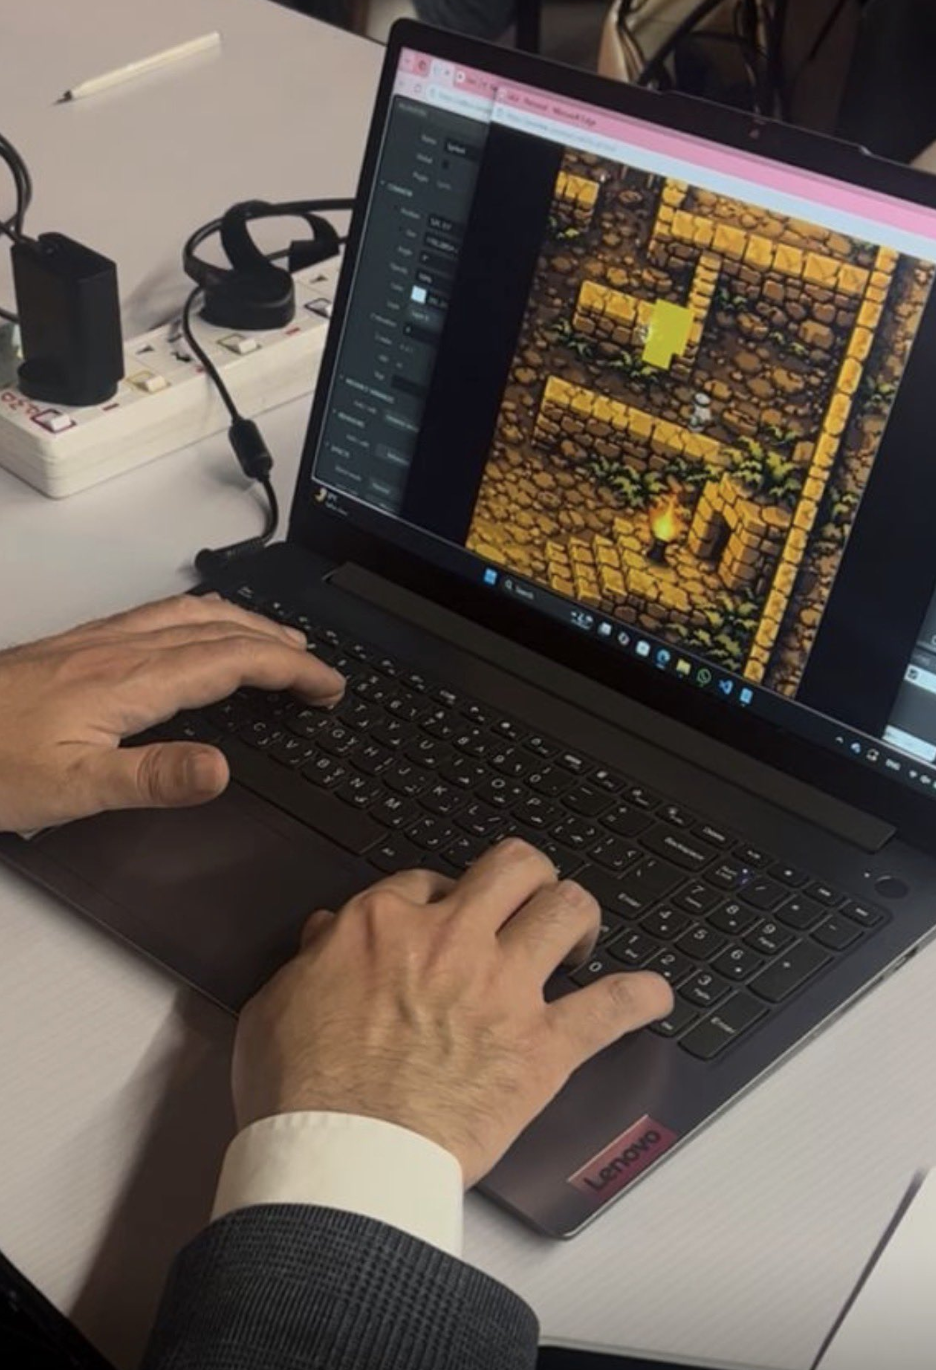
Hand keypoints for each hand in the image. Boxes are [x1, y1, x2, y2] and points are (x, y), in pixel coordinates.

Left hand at [0, 593, 343, 832]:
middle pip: (221, 628)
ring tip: (278, 642)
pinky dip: (205, 620)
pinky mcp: (78, 646)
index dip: (290, 670)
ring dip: (246, 624)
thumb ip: (152, 777)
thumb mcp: (71, 791)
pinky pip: (160, 617)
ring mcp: (97, 642)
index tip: (328, 685)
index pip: (232, 662)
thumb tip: (222, 769)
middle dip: (281, 645)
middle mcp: (119, 649)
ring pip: (191, 614)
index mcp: (129, 681)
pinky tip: (197, 635)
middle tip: (320, 669)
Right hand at [233, 839, 672, 1186]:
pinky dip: (639, 998)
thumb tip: (330, 933)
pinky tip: (653, 994)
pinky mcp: (541, 1048)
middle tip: (524, 901)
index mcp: (386, 924)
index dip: (439, 898)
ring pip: (567, 910)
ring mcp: (503, 989)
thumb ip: (311, 958)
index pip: (427, 881)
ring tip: (577, 938)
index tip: (443, 919)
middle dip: (524, 876)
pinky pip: (610, 1009)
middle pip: (513, 868)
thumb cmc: (303, 1091)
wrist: (344, 1157)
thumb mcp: (276, 1003)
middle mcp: (453, 940)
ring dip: (578, 916)